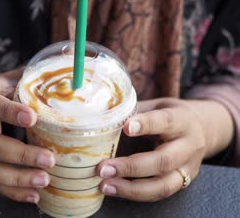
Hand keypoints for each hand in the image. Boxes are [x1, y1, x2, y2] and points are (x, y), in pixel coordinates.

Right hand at [0, 68, 55, 203]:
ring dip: (16, 178)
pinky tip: (33, 194)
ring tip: (44, 180)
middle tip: (50, 159)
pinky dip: (11, 191)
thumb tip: (70, 63)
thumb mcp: (3, 81)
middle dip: (19, 155)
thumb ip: (31, 76)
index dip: (8, 111)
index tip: (32, 118)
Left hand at [97, 98, 233, 201]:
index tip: (126, 128)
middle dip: (131, 167)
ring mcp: (187, 168)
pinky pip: (158, 193)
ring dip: (130, 188)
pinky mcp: (181, 183)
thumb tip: (99, 115)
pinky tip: (113, 189)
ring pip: (163, 185)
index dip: (146, 124)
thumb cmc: (166, 115)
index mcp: (182, 120)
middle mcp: (189, 146)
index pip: (165, 121)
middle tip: (103, 167)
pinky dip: (134, 194)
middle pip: (164, 160)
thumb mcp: (153, 106)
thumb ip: (132, 111)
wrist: (200, 129)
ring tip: (104, 184)